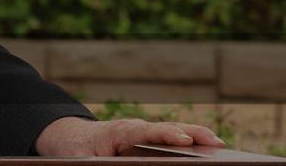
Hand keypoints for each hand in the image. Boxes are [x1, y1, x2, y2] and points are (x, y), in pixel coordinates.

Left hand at [35, 116, 224, 156]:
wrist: (70, 136)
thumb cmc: (76, 149)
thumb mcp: (82, 160)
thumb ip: (100, 164)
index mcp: (120, 132)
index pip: (147, 132)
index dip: (166, 135)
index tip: (185, 140)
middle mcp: (135, 128)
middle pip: (167, 129)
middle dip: (192, 133)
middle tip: (217, 142)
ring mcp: (143, 132)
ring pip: (173, 131)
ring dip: (196, 135)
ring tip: (220, 144)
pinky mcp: (147, 138)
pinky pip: (171, 137)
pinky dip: (190, 139)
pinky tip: (207, 149)